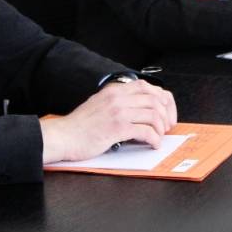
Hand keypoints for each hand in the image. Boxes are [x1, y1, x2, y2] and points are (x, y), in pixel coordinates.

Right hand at [40, 80, 177, 162]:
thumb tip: (142, 108)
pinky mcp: (117, 128)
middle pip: (155, 99)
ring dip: (161, 127)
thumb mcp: (100, 104)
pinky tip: (153, 144)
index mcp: (114, 90)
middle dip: (166, 114)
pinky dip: (154, 139)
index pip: (148, 87)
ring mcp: (118, 112)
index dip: (163, 99)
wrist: (63, 136)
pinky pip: (145, 131)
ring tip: (160, 136)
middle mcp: (118, 98)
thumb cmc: (80, 125)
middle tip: (167, 126)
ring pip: (153, 114)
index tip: (167, 111)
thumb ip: (119, 101)